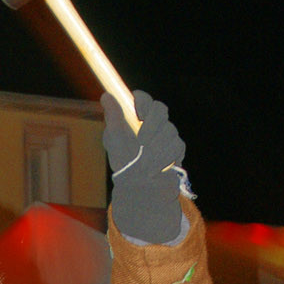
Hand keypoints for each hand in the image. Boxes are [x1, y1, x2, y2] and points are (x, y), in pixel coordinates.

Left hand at [101, 90, 185, 243]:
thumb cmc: (124, 162)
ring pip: (169, 130)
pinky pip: (176, 147)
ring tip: (144, 164)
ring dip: (155, 149)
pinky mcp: (177, 149)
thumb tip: (106, 96)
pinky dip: (163, 160)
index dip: (143, 101)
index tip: (137, 110)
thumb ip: (112, 118)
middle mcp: (154, 123)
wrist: (138, 187)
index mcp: (138, 118)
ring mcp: (168, 134)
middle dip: (152, 125)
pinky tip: (154, 170)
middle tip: (141, 141)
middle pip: (161, 110)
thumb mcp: (114, 140)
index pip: (144, 100)